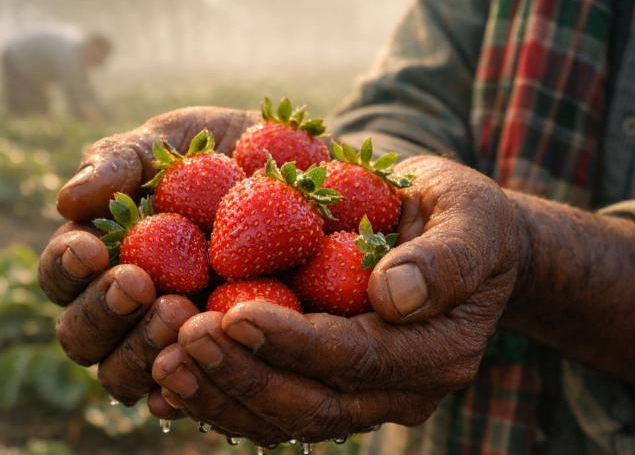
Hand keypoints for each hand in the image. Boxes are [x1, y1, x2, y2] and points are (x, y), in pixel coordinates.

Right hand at [37, 107, 258, 403]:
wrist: (299, 173)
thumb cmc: (223, 153)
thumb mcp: (174, 141)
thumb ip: (121, 161)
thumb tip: (67, 202)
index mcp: (104, 256)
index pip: (60, 275)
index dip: (65, 267)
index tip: (92, 248)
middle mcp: (127, 307)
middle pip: (82, 335)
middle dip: (103, 313)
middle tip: (139, 285)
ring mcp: (169, 337)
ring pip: (125, 372)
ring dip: (141, 349)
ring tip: (180, 311)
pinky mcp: (215, 357)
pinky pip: (189, 391)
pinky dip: (183, 389)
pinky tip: (199, 369)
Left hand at [151, 156, 521, 443]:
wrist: (456, 239)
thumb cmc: (466, 218)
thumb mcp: (472, 219)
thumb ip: (446, 259)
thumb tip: (396, 296)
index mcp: (435, 352)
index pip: (355, 359)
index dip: (292, 344)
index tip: (232, 313)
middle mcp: (398, 388)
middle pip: (311, 404)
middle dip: (242, 376)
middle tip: (182, 340)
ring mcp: (361, 394)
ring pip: (282, 416)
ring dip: (219, 394)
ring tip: (162, 361)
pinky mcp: (326, 382)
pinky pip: (268, 404)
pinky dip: (219, 393)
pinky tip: (169, 372)